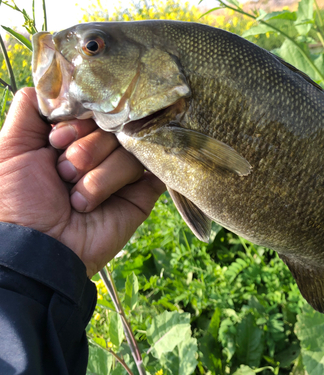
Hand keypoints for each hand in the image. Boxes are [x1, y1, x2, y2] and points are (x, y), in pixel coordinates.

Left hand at [0, 88, 165, 276]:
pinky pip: (149, 170)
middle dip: (85, 149)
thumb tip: (51, 80)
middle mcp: (99, 152)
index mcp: (71, 139)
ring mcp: (122, 173)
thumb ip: (30, 109)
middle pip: (113, 125)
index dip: (77, 122)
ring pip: (129, 148)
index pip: (92, 109)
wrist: (36, 250)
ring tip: (77, 200)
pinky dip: (125, 178)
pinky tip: (106, 195)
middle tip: (63, 173)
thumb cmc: (16, 199)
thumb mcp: (10, 147)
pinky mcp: (141, 194)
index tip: (54, 143)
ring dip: (98, 175)